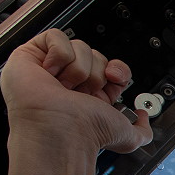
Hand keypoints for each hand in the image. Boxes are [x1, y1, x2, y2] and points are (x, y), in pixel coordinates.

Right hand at [1, 29, 151, 154]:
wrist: (61, 129)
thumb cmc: (85, 132)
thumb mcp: (126, 136)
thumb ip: (142, 130)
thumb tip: (143, 117)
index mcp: (91, 95)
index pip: (111, 67)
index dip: (117, 71)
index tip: (114, 80)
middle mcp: (72, 82)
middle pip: (96, 55)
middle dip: (94, 74)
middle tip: (82, 94)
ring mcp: (51, 68)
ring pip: (79, 46)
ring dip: (77, 70)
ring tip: (64, 88)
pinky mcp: (31, 55)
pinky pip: (55, 37)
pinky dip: (59, 55)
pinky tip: (50, 75)